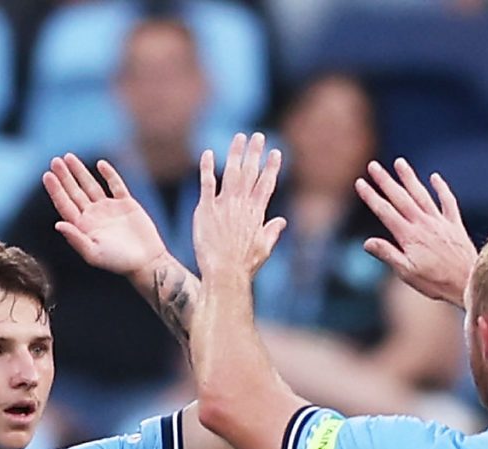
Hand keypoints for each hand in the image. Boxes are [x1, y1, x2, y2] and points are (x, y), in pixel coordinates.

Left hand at [46, 154, 166, 277]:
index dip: (55, 190)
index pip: (65, 205)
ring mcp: (109, 209)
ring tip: (69, 157)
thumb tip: (57, 224)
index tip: (47, 175)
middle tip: (55, 161)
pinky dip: (109, 174)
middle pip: (74, 192)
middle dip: (64, 176)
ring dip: (80, 172)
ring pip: (91, 185)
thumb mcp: (94, 253)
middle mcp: (93, 216)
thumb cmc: (118, 262)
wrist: (145, 261)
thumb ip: (75, 239)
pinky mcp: (126, 204)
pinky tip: (100, 164)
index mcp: (83, 227)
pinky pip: (115, 185)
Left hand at [192, 133, 286, 282]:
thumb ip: (272, 232)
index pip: (266, 184)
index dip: (271, 167)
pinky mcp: (205, 209)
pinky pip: (207, 183)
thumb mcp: (264, 249)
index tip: (275, 152)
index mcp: (257, 213)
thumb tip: (282, 222)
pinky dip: (208, 167)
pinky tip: (209, 153)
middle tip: (258, 136)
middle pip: (250, 173)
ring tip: (239, 137)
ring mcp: (224, 205)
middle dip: (255, 152)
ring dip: (236, 153)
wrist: (223, 273)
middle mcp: (242, 204)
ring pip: (232, 172)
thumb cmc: (244, 266)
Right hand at [358, 157, 477, 307]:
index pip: (385, 212)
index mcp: (408, 236)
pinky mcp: (454, 225)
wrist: (468, 282)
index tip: (360, 182)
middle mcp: (423, 224)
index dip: (371, 196)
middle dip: (385, 181)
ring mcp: (439, 222)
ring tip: (399, 162)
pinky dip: (441, 188)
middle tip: (373, 166)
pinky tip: (434, 177)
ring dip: (409, 178)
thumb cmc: (435, 282)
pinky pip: (447, 202)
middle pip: (400, 198)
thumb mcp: (407, 273)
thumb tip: (367, 242)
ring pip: (421, 194)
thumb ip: (388, 254)